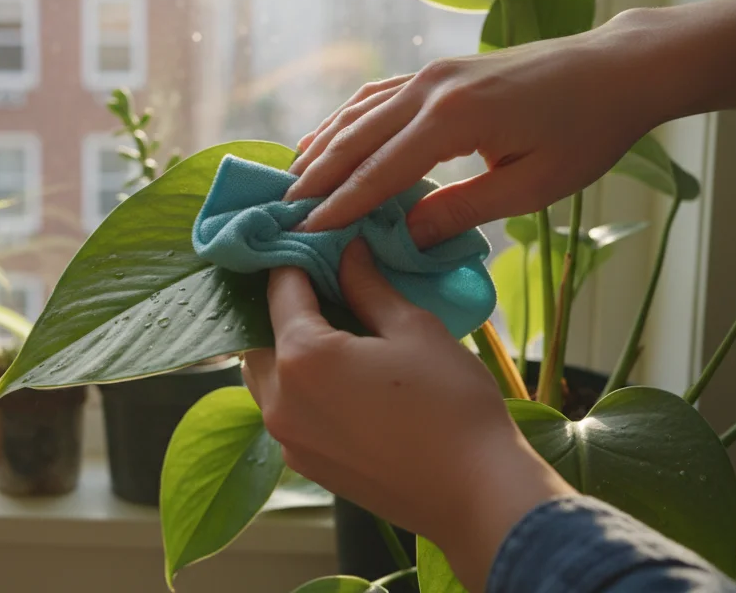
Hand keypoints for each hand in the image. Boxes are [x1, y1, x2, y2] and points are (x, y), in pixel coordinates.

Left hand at [244, 242, 574, 590]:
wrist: (477, 494)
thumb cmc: (452, 405)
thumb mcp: (413, 328)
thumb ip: (368, 287)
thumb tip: (348, 253)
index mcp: (301, 357)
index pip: (280, 289)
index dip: (297, 257)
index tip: (313, 241)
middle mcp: (279, 400)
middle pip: (259, 334)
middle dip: (284, 305)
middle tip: (322, 283)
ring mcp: (288, 439)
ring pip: (265, 376)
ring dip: (284, 347)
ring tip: (330, 326)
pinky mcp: (305, 464)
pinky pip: (284, 410)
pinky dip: (297, 384)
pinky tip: (338, 374)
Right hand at [285, 0, 735, 245]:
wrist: (614, 69)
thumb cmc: (584, 133)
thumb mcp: (530, 188)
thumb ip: (462, 210)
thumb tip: (404, 236)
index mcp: (454, 119)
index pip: (379, 172)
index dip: (339, 207)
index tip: (303, 235)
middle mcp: (431, 88)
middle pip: (355, 138)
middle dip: (315, 178)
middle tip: (279, 216)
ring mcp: (431, 73)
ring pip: (358, 112)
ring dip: (322, 147)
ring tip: (291, 183)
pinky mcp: (438, 70)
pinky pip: (376, 96)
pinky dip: (345, 121)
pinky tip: (326, 140)